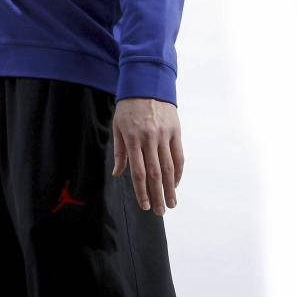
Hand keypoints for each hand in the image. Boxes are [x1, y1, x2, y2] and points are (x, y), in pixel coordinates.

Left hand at [112, 97, 183, 215]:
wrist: (146, 84)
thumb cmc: (128, 107)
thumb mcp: (118, 127)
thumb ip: (119, 152)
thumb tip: (118, 174)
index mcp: (132, 139)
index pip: (138, 172)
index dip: (142, 191)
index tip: (144, 206)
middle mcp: (149, 139)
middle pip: (155, 174)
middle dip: (157, 195)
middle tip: (160, 212)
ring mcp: (164, 135)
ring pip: (169, 168)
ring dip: (170, 188)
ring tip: (171, 204)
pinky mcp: (176, 132)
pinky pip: (178, 156)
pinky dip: (178, 172)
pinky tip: (175, 184)